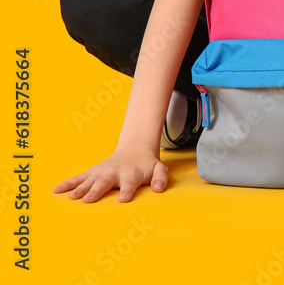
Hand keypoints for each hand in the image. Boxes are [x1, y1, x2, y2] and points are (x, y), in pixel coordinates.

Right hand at [52, 145, 168, 202]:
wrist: (135, 149)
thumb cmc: (146, 165)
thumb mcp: (159, 169)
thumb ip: (161, 178)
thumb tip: (158, 189)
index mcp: (131, 174)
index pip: (129, 184)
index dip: (127, 191)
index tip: (123, 200)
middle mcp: (114, 172)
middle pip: (105, 182)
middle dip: (97, 190)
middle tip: (88, 199)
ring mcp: (101, 172)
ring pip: (89, 180)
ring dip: (80, 188)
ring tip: (70, 197)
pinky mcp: (92, 172)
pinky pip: (78, 178)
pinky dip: (68, 184)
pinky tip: (57, 190)